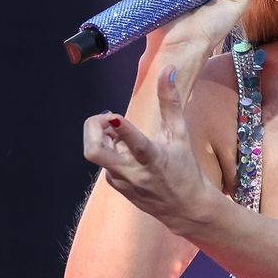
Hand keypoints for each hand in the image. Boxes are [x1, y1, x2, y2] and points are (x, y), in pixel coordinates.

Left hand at [82, 65, 214, 231]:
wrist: (185, 208)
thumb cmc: (185, 167)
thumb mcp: (181, 134)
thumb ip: (171, 102)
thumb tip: (167, 69)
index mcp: (154, 159)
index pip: (134, 144)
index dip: (121, 130)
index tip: (113, 116)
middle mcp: (133, 172)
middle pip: (95, 151)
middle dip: (92, 128)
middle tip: (107, 118)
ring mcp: (121, 181)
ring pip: (98, 154)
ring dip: (104, 137)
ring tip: (121, 132)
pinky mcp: (115, 186)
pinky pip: (105, 163)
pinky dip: (110, 150)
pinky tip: (126, 150)